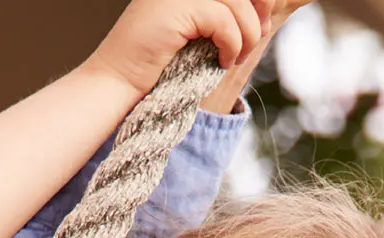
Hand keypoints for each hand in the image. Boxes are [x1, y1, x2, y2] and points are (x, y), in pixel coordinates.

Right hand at [83, 0, 273, 99]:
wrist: (118, 83)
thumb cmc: (158, 64)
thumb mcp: (197, 32)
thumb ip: (223, 15)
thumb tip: (265, 9)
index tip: (263, 20)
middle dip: (259, 8)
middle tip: (259, 36)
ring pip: (236, 2)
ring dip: (246, 33)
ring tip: (236, 56)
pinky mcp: (176, 6)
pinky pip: (223, 19)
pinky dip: (231, 43)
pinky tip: (222, 61)